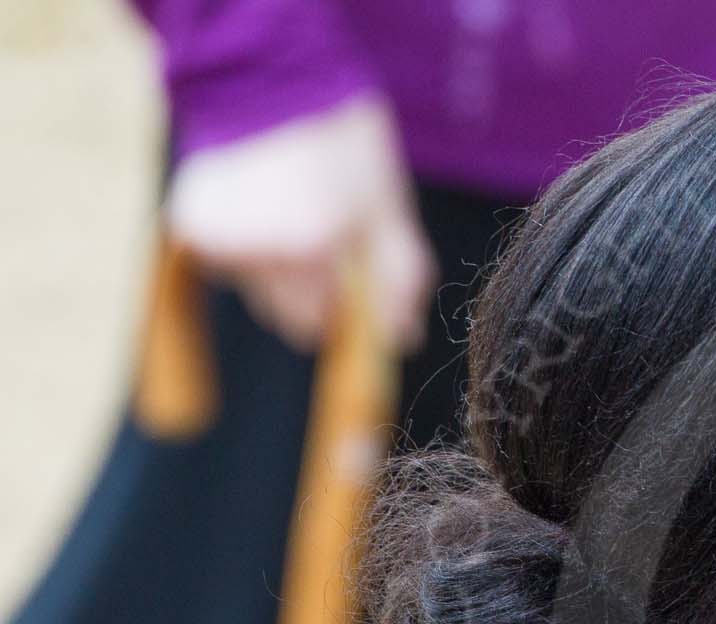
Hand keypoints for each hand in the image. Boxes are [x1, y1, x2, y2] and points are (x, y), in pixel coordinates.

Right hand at [164, 94, 431, 353]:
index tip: (350, 274)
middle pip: (287, 315)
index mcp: (311, 249)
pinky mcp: (190, 227)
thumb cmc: (341, 141)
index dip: (345, 306)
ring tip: (290, 209)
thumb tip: (404, 336)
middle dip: (312, 290)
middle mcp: (258, 254)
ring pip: (257, 289)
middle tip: (322, 236)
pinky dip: (246, 243)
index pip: (325, 322)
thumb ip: (398, 278)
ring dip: (278, 267)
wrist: (267, 75)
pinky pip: (229, 262)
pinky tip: (259, 202)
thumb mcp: (386, 208)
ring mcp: (219, 242)